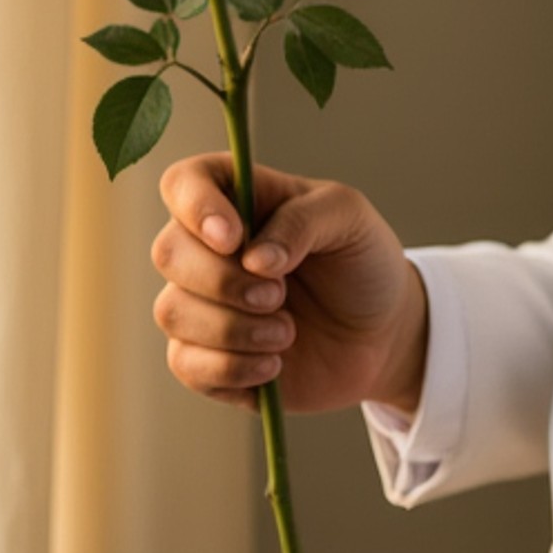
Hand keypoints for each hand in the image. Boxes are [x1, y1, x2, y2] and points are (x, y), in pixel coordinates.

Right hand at [152, 152, 427, 416]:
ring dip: (233, 329)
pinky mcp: (207, 358)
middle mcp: (209, 249)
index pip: (182, 183)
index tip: (234, 238)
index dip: (194, 207)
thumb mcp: (350, 219)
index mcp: (239, 200)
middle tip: (280, 294)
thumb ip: (304, 221)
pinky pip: (184, 364)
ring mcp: (203, 304)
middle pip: (167, 253)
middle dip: (224, 281)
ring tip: (288, 333)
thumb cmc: (363, 263)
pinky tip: (274, 365)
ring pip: (172, 312)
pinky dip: (232, 368)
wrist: (384, 334)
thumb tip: (254, 259)